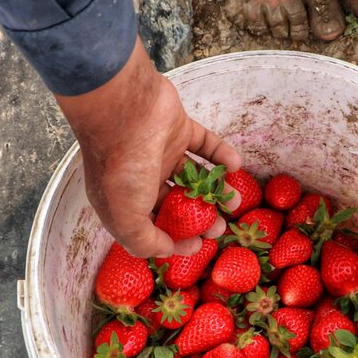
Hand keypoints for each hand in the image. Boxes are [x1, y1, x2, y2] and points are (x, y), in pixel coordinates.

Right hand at [54, 38, 241, 257]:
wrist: (124, 108)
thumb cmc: (120, 166)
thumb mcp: (126, 217)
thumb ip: (144, 241)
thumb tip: (166, 250)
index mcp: (123, 200)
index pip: (152, 226)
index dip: (174, 239)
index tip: (197, 245)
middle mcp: (141, 178)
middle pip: (177, 203)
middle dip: (200, 217)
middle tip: (221, 226)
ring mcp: (160, 152)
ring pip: (194, 176)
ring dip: (215, 189)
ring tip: (235, 199)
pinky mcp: (178, 129)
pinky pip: (205, 145)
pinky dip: (221, 155)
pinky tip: (236, 166)